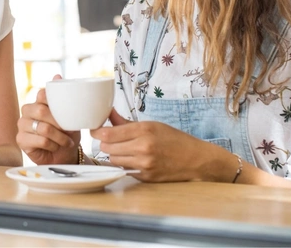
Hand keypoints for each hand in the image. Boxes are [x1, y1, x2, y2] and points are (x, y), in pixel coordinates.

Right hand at [16, 75, 78, 164]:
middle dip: (59, 123)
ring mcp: (22, 125)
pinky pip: (40, 140)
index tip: (66, 113)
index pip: (42, 94)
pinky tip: (55, 147)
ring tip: (66, 142)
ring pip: (43, 128)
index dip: (54, 103)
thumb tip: (57, 75)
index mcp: (37, 101)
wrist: (65, 154)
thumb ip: (62, 96)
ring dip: (59, 137)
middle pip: (41, 110)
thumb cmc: (66, 133)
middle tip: (69, 131)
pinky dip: (52, 145)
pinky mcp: (21, 140)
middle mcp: (27, 111)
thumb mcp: (69, 115)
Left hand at [90, 109, 232, 182]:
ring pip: (113, 160)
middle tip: (109, 139)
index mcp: (144, 130)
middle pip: (107, 148)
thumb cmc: (174, 139)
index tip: (94, 129)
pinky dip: (124, 164)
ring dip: (113, 154)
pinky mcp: (145, 177)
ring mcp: (144, 164)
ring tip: (122, 149)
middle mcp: (143, 148)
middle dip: (105, 143)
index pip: (108, 134)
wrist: (196, 160)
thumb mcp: (151, 125)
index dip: (97, 131)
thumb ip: (126, 122)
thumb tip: (107, 113)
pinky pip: (124, 170)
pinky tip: (132, 158)